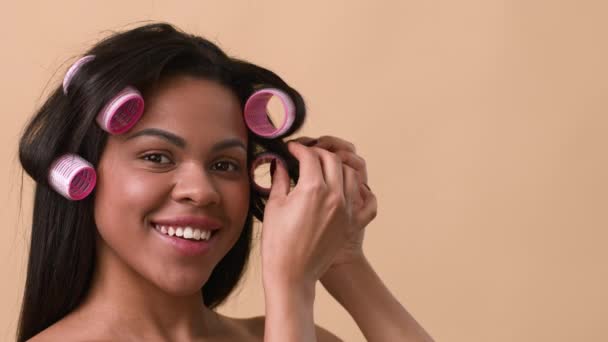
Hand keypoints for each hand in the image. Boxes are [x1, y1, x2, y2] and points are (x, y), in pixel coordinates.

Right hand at [288, 136, 377, 269]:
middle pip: (332, 160)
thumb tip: (278, 163)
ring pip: (351, 174)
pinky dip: (363, 191)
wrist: (292, 274)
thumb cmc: (278, 243)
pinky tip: (351, 189)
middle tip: (306, 155)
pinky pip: (368, 201)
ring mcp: (347, 210)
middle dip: (318, 153)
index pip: (310, 156)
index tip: (291, 149)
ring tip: (325, 169)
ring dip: (338, 167)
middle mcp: (334, 196)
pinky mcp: (353, 224)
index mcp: (313, 188)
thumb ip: (279, 179)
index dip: (298, 148)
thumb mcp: (274, 206)